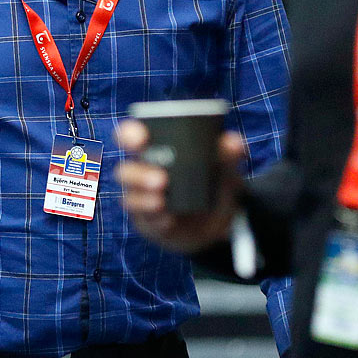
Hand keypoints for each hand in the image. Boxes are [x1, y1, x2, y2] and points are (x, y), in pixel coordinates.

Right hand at [116, 118, 244, 253]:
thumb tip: (233, 142)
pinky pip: (147, 220)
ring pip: (131, 197)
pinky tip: (169, 218)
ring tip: (163, 199)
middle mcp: (144, 175)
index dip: (129, 135)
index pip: (130, 138)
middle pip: (124, 171)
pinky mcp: (152, 223)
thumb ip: (228, 153)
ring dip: (145, 199)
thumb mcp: (225, 167)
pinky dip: (158, 218)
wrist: (220, 222)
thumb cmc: (213, 183)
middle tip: (161, 179)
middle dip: (137, 174)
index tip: (140, 137)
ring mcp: (145, 201)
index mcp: (155, 152)